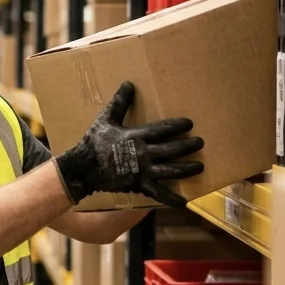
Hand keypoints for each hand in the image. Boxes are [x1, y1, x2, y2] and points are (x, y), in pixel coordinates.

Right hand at [54, 81, 203, 207]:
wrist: (84, 168)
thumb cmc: (94, 142)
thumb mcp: (106, 119)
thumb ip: (119, 102)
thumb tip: (128, 83)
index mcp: (136, 136)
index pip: (163, 130)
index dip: (178, 126)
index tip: (189, 123)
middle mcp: (143, 154)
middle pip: (172, 150)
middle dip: (188, 146)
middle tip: (200, 143)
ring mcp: (143, 171)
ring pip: (171, 171)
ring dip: (187, 169)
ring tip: (199, 167)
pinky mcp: (139, 185)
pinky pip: (158, 193)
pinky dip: (172, 198)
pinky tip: (184, 201)